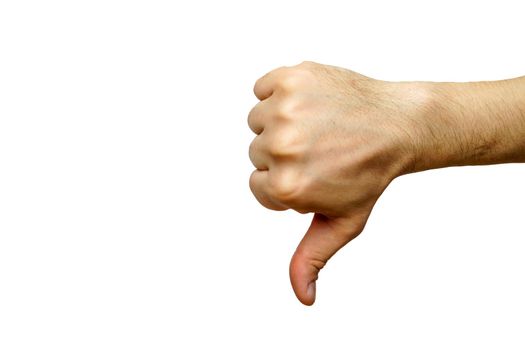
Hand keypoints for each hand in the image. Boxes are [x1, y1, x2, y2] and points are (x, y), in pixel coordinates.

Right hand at [248, 61, 425, 304]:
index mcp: (288, 186)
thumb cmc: (370, 175)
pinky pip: (262, 89)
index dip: (286, 183)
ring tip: (318, 126)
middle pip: (257, 154)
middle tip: (322, 149)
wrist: (399, 126)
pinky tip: (310, 104)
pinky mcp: (291, 77)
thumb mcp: (342, 224)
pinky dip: (278, 93)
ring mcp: (286, 109)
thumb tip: (303, 297)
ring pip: (258, 121)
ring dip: (281, 123)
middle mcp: (283, 147)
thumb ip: (311, 259)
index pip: (259, 187)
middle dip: (284, 154)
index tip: (315, 172)